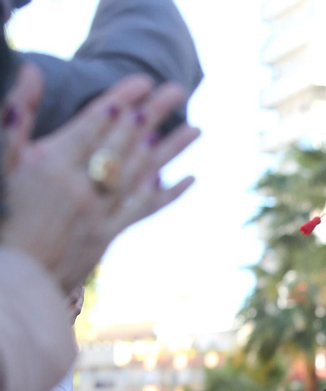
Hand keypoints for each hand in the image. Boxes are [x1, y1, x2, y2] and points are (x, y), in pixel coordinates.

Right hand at [2, 69, 198, 290]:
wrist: (5, 274)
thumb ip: (16, 118)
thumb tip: (31, 72)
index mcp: (51, 165)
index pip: (95, 125)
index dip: (120, 100)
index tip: (144, 82)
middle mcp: (81, 187)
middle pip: (123, 143)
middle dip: (152, 114)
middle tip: (177, 90)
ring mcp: (97, 213)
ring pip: (141, 173)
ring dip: (170, 149)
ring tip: (196, 129)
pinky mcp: (105, 236)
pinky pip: (142, 209)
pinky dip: (167, 193)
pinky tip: (189, 179)